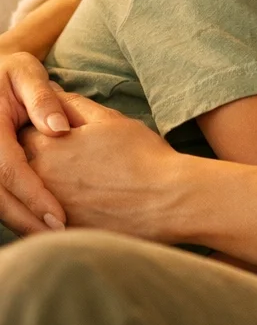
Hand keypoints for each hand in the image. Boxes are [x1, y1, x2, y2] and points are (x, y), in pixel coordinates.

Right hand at [0, 52, 69, 235]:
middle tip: (56, 236)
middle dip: (24, 219)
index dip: (33, 195)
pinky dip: (10, 209)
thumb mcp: (27, 74)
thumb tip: (60, 130)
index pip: (8, 169)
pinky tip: (33, 222)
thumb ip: (42, 99)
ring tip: (48, 237)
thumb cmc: (11, 73)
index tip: (58, 216)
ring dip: (17, 220)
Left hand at [21, 90, 184, 242]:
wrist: (164, 200)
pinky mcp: (60, 231)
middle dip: (41, 156)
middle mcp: (39, 177)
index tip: (59, 132)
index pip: (26, 130)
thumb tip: (52, 93)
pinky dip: (53, 210)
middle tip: (72, 157)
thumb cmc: (141, 155)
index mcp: (48, 145)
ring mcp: (47, 207)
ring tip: (80, 180)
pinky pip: (45, 218)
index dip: (43, 128)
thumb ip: (75, 105)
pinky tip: (80, 203)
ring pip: (34, 191)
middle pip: (25, 162)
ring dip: (46, 183)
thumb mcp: (110, 120)